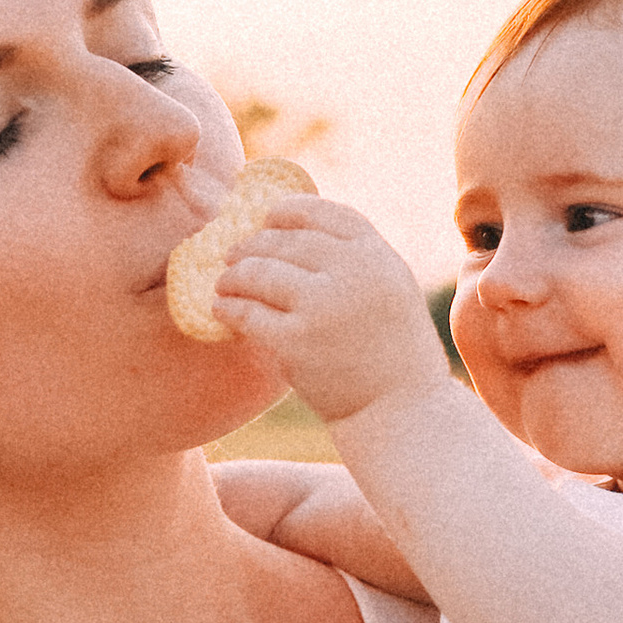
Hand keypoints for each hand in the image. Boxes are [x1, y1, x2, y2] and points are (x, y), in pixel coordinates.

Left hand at [212, 200, 450, 427]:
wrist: (402, 412)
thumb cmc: (396, 355)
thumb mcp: (393, 290)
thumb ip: (357, 261)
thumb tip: (297, 232)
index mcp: (378, 255)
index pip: (323, 213)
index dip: (288, 211)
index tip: (267, 218)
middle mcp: (352, 272)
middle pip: (285, 241)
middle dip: (253, 244)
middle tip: (234, 254)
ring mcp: (321, 305)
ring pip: (259, 272)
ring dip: (234, 275)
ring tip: (224, 282)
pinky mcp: (295, 342)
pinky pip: (247, 314)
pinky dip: (227, 308)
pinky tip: (220, 310)